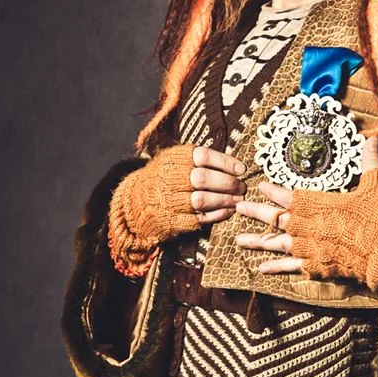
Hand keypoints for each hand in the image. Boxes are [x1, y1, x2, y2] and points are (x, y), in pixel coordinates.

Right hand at [108, 143, 247, 277]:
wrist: (135, 201)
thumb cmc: (164, 178)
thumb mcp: (174, 160)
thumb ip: (199, 160)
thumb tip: (234, 164)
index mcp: (173, 160)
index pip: (203, 156)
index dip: (225, 162)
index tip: (241, 169)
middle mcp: (170, 179)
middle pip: (204, 179)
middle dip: (228, 184)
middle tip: (242, 187)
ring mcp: (170, 201)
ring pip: (202, 200)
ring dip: (225, 201)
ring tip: (238, 200)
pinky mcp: (172, 220)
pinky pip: (199, 218)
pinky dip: (217, 215)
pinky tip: (228, 211)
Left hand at [234, 137, 377, 274]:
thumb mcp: (376, 184)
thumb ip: (369, 161)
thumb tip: (372, 138)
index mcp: (321, 204)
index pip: (291, 196)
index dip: (274, 191)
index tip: (260, 186)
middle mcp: (310, 226)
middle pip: (277, 219)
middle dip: (257, 212)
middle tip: (238, 208)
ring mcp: (312, 247)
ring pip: (278, 243)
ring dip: (258, 241)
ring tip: (238, 240)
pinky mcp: (318, 265)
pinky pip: (292, 267)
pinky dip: (276, 267)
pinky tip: (260, 269)